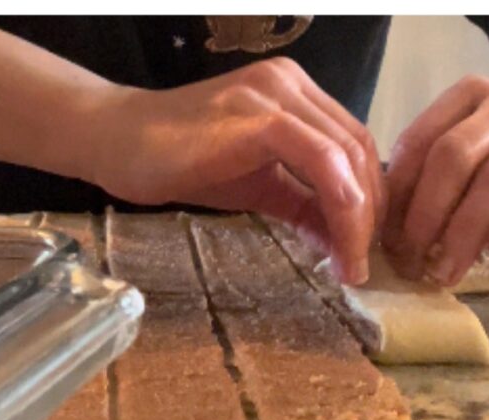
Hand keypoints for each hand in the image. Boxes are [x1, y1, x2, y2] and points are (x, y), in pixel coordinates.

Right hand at [87, 58, 383, 283]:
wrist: (119, 142)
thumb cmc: (180, 160)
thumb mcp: (257, 185)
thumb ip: (303, 206)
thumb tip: (344, 246)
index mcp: (296, 93)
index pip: (354, 145)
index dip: (369, 200)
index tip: (361, 251)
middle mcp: (292, 83)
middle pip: (360, 150)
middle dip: (370, 215)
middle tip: (361, 267)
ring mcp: (276, 95)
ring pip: (347, 157)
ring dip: (359, 219)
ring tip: (351, 266)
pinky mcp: (258, 118)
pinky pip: (321, 161)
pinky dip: (339, 207)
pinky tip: (334, 247)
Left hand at [381, 75, 488, 285]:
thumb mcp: (472, 147)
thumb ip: (433, 174)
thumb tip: (390, 233)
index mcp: (469, 95)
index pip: (418, 141)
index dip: (396, 196)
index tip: (385, 240)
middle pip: (452, 158)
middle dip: (424, 218)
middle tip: (410, 264)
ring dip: (464, 233)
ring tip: (446, 272)